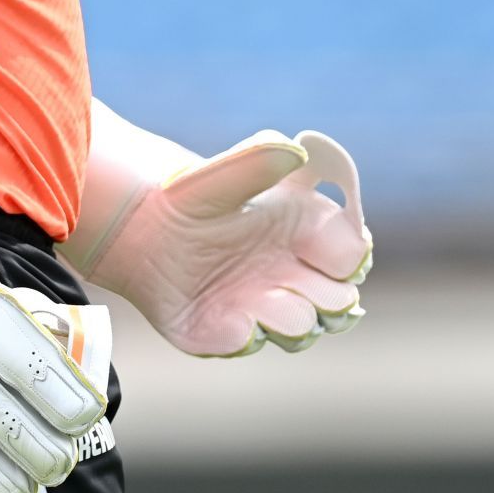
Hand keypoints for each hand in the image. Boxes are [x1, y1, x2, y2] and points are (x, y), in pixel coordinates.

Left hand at [63, 105, 372, 357]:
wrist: (141, 222)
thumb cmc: (194, 192)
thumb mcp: (226, 173)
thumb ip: (260, 161)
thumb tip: (295, 150)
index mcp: (306, 231)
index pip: (352, 255)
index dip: (349, 258)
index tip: (334, 254)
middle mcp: (293, 273)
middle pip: (339, 300)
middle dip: (328, 298)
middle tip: (296, 280)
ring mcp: (264, 305)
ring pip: (302, 327)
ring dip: (289, 316)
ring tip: (264, 297)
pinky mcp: (229, 329)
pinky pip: (248, 342)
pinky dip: (244, 333)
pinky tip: (231, 314)